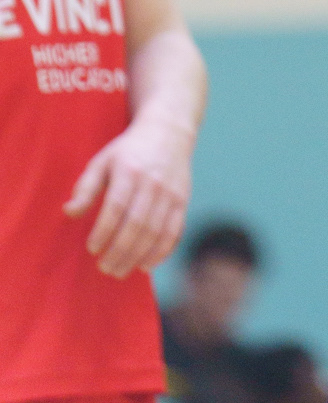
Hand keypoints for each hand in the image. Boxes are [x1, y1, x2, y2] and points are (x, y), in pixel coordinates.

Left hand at [64, 115, 191, 274]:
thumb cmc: (128, 151)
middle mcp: (153, 182)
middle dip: (119, 251)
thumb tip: (69, 212)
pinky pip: (174, 231)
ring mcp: (171, 192)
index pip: (116, 207)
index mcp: (129, 171)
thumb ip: (85, 188)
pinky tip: (145, 265)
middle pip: (136, 224)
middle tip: (104, 268)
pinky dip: (162, 252)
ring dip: (137, 257)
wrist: (169, 131)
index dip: (103, 231)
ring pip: (155, 232)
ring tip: (119, 270)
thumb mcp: (102, 161)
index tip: (92, 248)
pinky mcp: (183, 200)